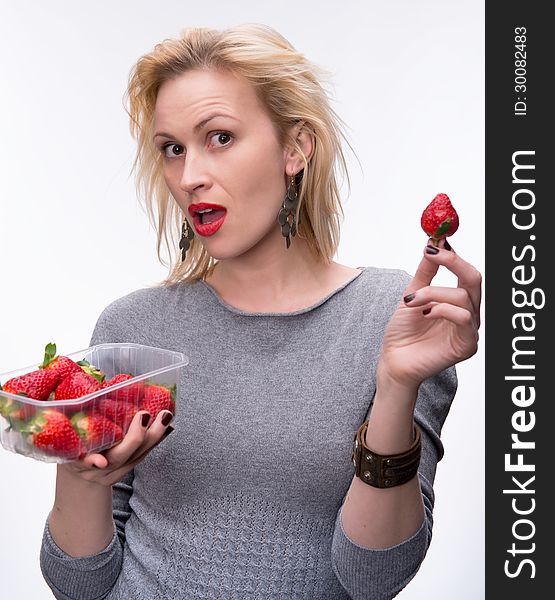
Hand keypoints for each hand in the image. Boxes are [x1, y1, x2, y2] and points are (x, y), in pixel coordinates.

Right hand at [57, 409, 173, 486]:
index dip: (93, 461)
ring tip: (165, 416)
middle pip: (118, 458)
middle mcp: (96, 470)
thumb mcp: (67, 434)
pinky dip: (156, 441)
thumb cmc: (71, 446)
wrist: (80, 475)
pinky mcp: (127, 471)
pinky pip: (143, 456)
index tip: (101, 461)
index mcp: (77, 460)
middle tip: (144, 414)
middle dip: (134, 438)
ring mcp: (113, 473)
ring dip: (153, 436)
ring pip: (135, 458)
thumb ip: (72, 417)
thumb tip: (95, 389)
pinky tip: (168, 427)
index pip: (84, 462)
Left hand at [377, 239, 481, 390]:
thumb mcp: (412, 295)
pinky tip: (426, 314)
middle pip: (474, 278)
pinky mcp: (467, 344)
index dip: (452, 255)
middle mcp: (468, 313)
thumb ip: (425, 273)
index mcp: (458, 301)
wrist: (393, 360)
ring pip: (462, 296)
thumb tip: (433, 244)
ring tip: (411, 302)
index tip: (435, 242)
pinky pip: (464, 317)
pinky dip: (443, 310)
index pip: (465, 272)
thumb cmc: (403, 332)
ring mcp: (469, 329)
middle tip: (433, 253)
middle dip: (453, 262)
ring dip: (433, 293)